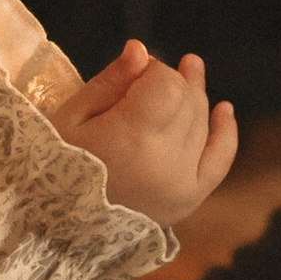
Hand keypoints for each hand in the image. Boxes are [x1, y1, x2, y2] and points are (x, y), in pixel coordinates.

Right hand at [51, 43, 237, 227]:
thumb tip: (142, 49)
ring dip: (196, 96)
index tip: (132, 74)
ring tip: (190, 72)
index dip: (153, 70)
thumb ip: (111, 82)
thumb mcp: (71, 119)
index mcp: (134, 138)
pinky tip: (224, 110)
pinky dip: (225, 134)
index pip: (167, 84)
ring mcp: (182, 183)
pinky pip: (219, 161)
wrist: (59, 229)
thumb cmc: (55, 166)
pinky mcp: (188, 199)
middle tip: (152, 73)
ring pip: (201, 123)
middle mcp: (166, 161)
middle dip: (174, 80)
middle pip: (187, 100)